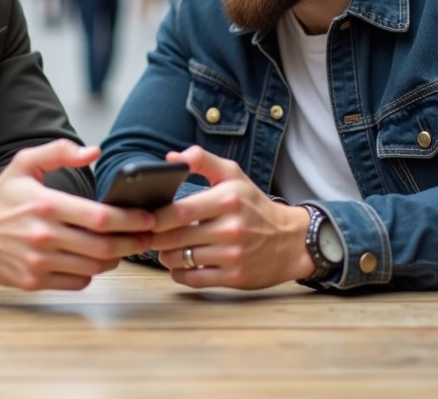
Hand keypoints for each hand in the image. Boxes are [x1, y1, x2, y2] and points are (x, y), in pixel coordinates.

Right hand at [0, 140, 154, 289]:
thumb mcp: (23, 164)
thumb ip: (60, 151)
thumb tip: (94, 151)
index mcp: (45, 205)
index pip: (100, 217)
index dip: (130, 220)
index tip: (147, 217)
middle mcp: (43, 236)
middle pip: (104, 246)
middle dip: (133, 242)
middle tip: (147, 236)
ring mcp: (38, 262)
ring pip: (94, 266)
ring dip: (116, 258)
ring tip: (124, 246)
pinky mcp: (34, 282)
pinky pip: (77, 281)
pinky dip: (92, 272)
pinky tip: (93, 259)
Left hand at [149, 146, 314, 289]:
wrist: (291, 240)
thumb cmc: (255, 205)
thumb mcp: (233, 175)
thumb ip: (202, 161)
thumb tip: (171, 158)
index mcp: (228, 199)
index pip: (180, 211)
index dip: (156, 217)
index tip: (146, 217)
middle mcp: (231, 228)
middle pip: (175, 237)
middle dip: (155, 237)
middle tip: (150, 234)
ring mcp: (233, 255)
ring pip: (181, 259)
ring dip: (165, 255)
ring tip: (165, 248)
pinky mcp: (235, 278)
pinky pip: (193, 278)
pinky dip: (179, 273)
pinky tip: (180, 264)